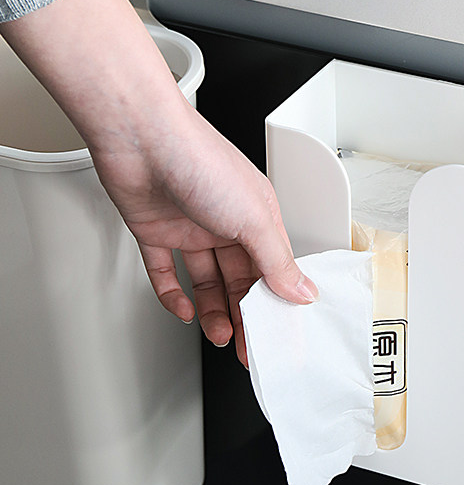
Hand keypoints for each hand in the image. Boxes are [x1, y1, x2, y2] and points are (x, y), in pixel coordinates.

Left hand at [91, 99, 318, 366]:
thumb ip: (277, 261)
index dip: (275, 303)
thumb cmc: (199, 159)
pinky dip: (173, 295)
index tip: (277, 333)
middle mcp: (225, 221)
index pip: (273, 269)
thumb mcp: (253, 218)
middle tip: (247, 346)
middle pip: (240, 280)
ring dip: (212, 311)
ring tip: (218, 334)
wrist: (139, 137)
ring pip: (206, 280)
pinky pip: (166, 272)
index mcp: (257, 215)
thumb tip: (303, 291)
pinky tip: (182, 310)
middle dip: (244, 315)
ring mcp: (190, 227)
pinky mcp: (155, 231)